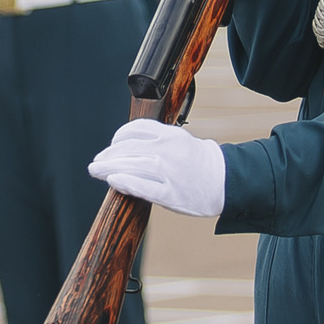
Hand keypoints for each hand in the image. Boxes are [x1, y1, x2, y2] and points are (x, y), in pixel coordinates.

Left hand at [87, 119, 226, 218]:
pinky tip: (113, 181)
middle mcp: (169, 151)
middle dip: (108, 155)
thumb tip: (128, 144)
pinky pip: (144, 187)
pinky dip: (126, 183)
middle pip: (130, 148)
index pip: (137, 129)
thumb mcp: (182, 141)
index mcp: (172, 135)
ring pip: (133, 166)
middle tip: (96, 162)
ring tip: (96, 171)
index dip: (118, 136)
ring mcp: (170, 173)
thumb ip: (158, 140)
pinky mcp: (171, 194)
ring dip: (109, 168)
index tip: (111, 145)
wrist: (226, 181)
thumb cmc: (201, 163)